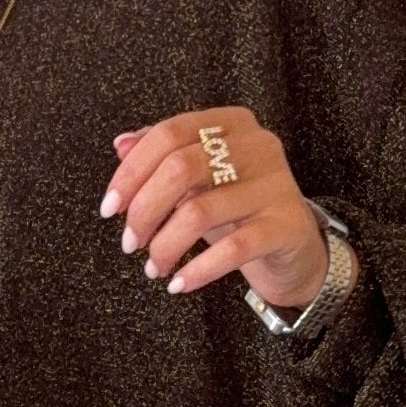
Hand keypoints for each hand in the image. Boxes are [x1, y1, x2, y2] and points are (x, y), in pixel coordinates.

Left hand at [101, 109, 330, 313]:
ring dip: (165, 245)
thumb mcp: (200, 179)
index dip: (132, 171)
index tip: (110, 207)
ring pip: (200, 212)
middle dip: (144, 209)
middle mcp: (256, 145)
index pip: (169, 133)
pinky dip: (198, 269)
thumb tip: (120, 145)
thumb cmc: (239, 207)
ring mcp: (275, 184)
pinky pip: (233, 250)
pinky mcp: (286, 225)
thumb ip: (161, 156)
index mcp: (231, 123)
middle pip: (180, 167)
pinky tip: (178, 283)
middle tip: (129, 242)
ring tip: (153, 266)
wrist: (295, 245)